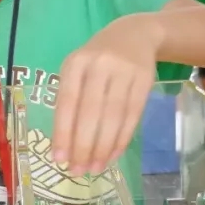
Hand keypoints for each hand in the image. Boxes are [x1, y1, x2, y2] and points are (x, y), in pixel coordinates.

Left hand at [52, 16, 160, 174]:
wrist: (135, 34)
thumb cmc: (98, 59)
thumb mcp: (79, 69)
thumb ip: (71, 99)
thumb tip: (65, 145)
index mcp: (76, 63)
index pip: (68, 103)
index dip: (63, 132)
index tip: (59, 159)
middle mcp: (99, 65)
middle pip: (91, 112)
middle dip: (84, 145)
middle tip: (78, 170)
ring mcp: (125, 71)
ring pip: (113, 116)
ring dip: (104, 147)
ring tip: (96, 167)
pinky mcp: (145, 80)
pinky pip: (132, 115)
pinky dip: (122, 138)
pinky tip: (114, 154)